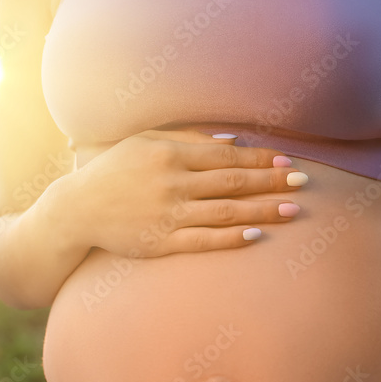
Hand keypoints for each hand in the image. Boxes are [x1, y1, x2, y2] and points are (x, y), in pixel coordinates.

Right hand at [58, 128, 306, 257]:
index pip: (226, 156)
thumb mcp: (145, 142)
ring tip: (292, 211)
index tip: (286, 161)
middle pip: (232, 182)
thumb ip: (188, 139)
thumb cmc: (114, 170)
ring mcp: (168, 215)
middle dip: (271, 182)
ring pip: (225, 212)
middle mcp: (171, 183)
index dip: (259, 159)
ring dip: (262, 211)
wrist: (77, 209)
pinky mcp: (162, 242)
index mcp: (169, 154)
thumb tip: (233, 142)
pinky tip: (256, 235)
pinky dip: (231, 238)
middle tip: (302, 183)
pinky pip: (204, 240)